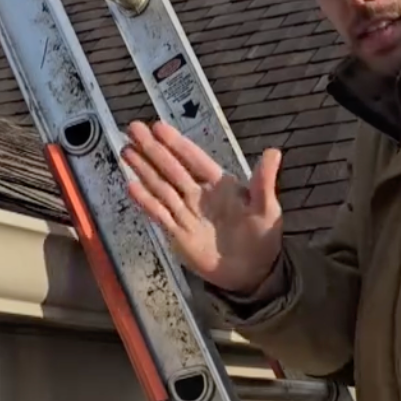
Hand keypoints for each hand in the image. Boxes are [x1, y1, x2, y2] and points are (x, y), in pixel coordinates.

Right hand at [122, 120, 283, 293]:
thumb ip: (264, 182)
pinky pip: (159, 214)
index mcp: (219, 184)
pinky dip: (145, 201)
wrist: (253, 273)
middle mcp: (199, 194)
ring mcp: (186, 213)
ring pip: (161, 187)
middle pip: (172, 168)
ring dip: (144, 169)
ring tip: (126, 150)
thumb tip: (274, 152)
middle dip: (153, 149)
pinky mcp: (178, 233)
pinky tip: (132, 186)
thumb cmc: (262, 236)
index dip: (177, 144)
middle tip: (133, 128)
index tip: (158, 127)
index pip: (194, 159)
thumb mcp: (267, 209)